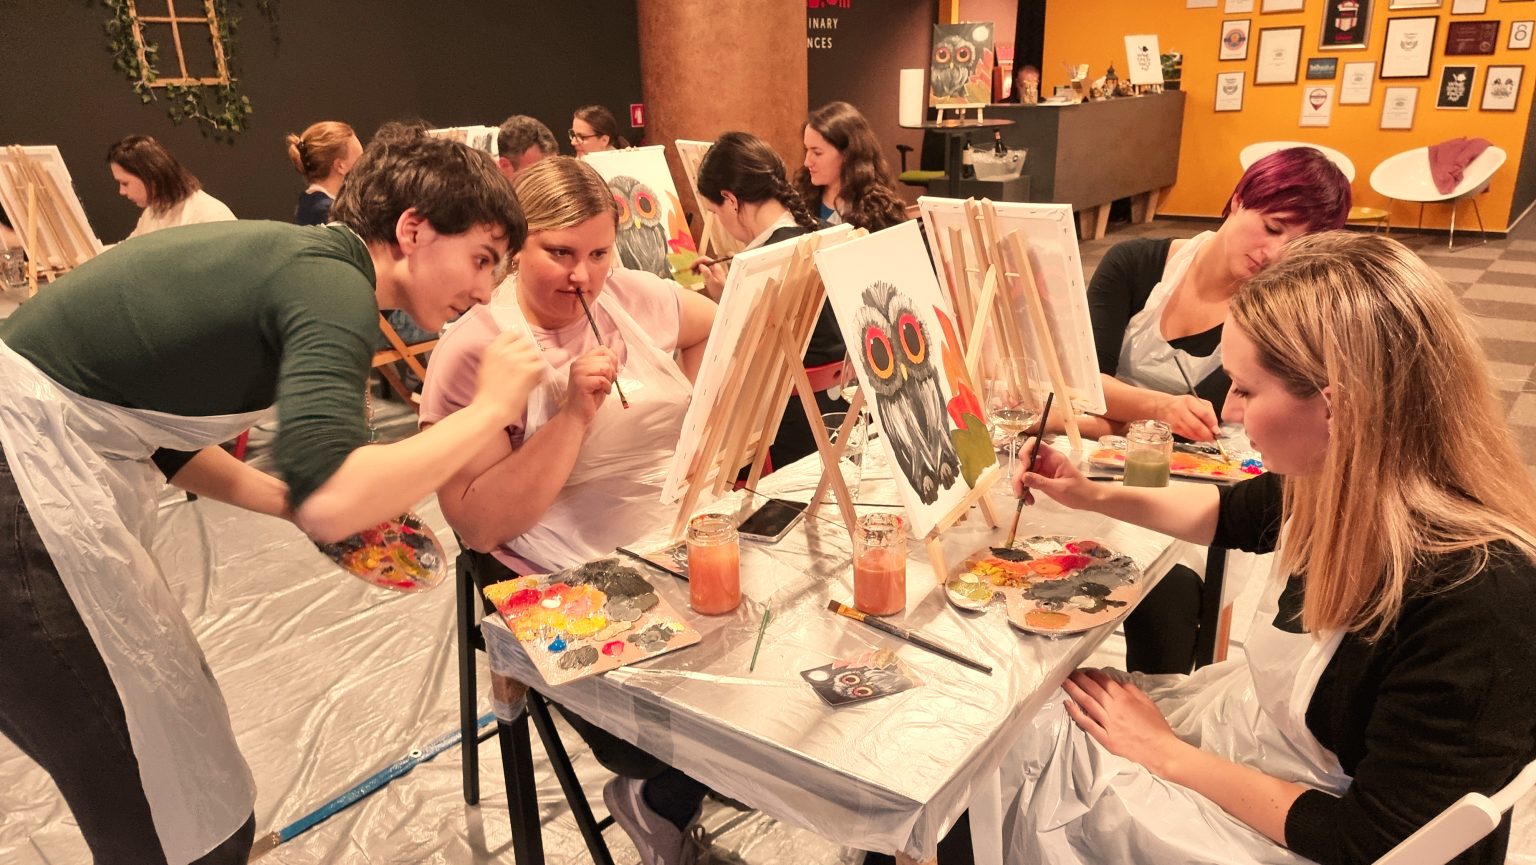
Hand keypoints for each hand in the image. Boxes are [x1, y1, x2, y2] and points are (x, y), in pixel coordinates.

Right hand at [472, 331, 544, 424]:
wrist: (490, 409)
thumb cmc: (487, 393)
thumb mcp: (487, 367)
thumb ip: (500, 355)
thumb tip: (515, 350)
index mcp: (493, 349)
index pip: (512, 333)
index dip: (518, 342)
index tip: (519, 351)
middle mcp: (505, 351)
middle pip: (527, 342)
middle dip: (528, 353)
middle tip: (526, 366)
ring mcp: (518, 359)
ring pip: (536, 353)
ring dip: (535, 363)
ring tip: (529, 375)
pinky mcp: (528, 369)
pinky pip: (541, 365)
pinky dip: (540, 374)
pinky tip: (533, 382)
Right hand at [561, 346, 618, 424]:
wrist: (577, 413)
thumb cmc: (589, 396)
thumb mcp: (598, 377)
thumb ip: (604, 364)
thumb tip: (614, 352)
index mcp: (581, 361)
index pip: (602, 349)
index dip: (611, 360)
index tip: (609, 372)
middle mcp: (578, 364)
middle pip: (606, 359)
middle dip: (612, 372)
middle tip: (606, 383)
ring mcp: (578, 373)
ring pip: (605, 368)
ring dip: (609, 380)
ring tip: (604, 387)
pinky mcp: (581, 383)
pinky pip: (602, 380)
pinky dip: (607, 387)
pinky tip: (603, 392)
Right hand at [693, 257, 727, 298]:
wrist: (723, 297)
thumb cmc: (718, 290)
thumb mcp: (711, 282)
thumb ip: (706, 272)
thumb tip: (700, 265)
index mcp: (716, 266)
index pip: (705, 259)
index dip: (697, 261)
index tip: (691, 267)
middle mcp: (715, 266)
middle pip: (704, 261)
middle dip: (696, 264)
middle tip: (691, 271)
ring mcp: (714, 270)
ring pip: (703, 265)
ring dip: (697, 268)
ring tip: (693, 274)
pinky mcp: (712, 274)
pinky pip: (705, 269)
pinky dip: (700, 270)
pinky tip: (697, 274)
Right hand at [1012, 439, 1096, 509]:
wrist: (1089, 500)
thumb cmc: (1079, 492)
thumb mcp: (1060, 488)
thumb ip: (1041, 482)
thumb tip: (1023, 477)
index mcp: (1053, 457)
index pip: (1034, 444)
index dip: (1025, 452)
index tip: (1024, 467)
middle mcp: (1046, 461)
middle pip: (1025, 461)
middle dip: (1019, 476)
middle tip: (1019, 493)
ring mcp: (1043, 470)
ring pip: (1024, 472)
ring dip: (1021, 485)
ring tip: (1024, 499)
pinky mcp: (1041, 479)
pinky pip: (1028, 481)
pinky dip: (1026, 490)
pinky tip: (1029, 500)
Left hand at [1062, 668, 1188, 776]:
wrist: (1160, 750)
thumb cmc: (1156, 729)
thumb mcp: (1148, 702)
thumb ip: (1132, 690)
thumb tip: (1118, 683)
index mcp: (1125, 699)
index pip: (1105, 682)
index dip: (1093, 674)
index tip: (1086, 671)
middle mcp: (1115, 709)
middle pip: (1093, 689)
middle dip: (1079, 679)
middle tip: (1070, 673)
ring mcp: (1109, 724)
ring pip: (1087, 703)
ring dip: (1074, 690)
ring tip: (1065, 682)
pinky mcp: (1105, 738)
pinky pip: (1087, 723)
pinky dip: (1075, 713)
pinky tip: (1068, 704)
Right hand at [1157, 393, 1219, 441]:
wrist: (1164, 406)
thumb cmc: (1184, 404)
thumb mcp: (1197, 402)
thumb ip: (1208, 413)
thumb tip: (1215, 428)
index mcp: (1189, 401)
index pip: (1204, 413)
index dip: (1212, 424)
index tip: (1217, 430)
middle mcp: (1181, 410)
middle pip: (1197, 425)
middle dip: (1207, 434)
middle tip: (1213, 438)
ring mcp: (1176, 420)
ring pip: (1191, 432)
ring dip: (1201, 438)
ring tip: (1207, 438)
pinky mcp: (1173, 428)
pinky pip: (1186, 435)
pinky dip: (1194, 438)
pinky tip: (1199, 438)